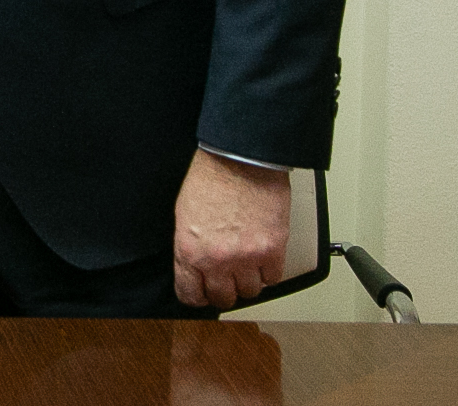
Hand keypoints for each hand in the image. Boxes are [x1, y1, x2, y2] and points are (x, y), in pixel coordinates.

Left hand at [172, 149, 290, 308]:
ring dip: (248, 282)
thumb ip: (190, 246)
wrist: (240, 158)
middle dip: (224, 292)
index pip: (190, 294)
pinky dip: (269, 271)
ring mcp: (247, 257)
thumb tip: (194, 266)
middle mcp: (218, 259)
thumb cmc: (211, 177)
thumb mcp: (184, 215)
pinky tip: (263, 258)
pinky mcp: (273, 250)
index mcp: (189, 250)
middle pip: (223, 298)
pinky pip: (273, 278)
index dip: (197, 296)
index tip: (202, 293)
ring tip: (246, 266)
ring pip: (250, 292)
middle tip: (227, 281)